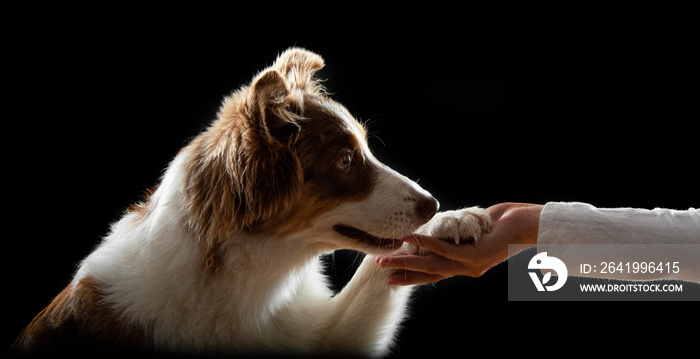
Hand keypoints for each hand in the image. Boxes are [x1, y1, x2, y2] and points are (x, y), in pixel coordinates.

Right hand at [377, 203, 542, 285]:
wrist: (527, 224)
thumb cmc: (502, 223)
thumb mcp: (471, 229)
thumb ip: (453, 234)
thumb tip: (435, 229)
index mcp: (465, 265)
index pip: (433, 272)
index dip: (412, 275)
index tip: (391, 277)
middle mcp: (467, 268)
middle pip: (429, 272)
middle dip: (403, 273)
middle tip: (381, 274)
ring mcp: (470, 264)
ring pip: (432, 264)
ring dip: (407, 261)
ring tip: (387, 259)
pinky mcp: (474, 255)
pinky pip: (445, 249)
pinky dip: (425, 244)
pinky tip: (410, 240)